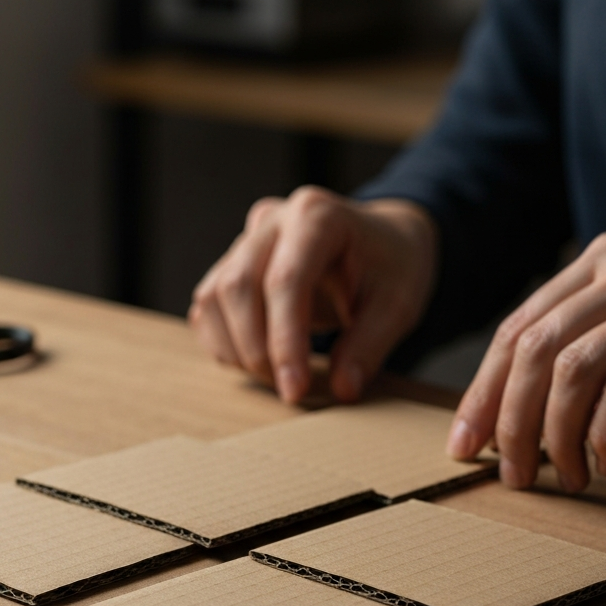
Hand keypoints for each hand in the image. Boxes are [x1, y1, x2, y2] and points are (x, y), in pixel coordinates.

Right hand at [189, 187, 437, 403]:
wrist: (382, 241)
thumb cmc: (392, 267)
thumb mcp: (398, 305)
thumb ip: (369, 346)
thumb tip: (344, 388)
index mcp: (317, 216)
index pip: (285, 281)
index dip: (284, 341)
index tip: (295, 389)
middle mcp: (273, 221)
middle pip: (238, 286)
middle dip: (256, 349)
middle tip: (289, 388)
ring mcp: (246, 241)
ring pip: (214, 297)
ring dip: (235, 349)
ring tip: (277, 376)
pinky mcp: (231, 265)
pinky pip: (208, 307)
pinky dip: (223, 342)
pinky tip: (256, 360)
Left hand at [448, 231, 605, 491]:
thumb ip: (559, 370)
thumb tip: (486, 428)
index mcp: (598, 261)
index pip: (516, 331)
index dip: (482, 394)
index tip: (463, 446)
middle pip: (535, 349)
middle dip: (511, 422)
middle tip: (512, 475)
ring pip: (573, 370)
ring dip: (555, 436)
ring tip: (565, 477)